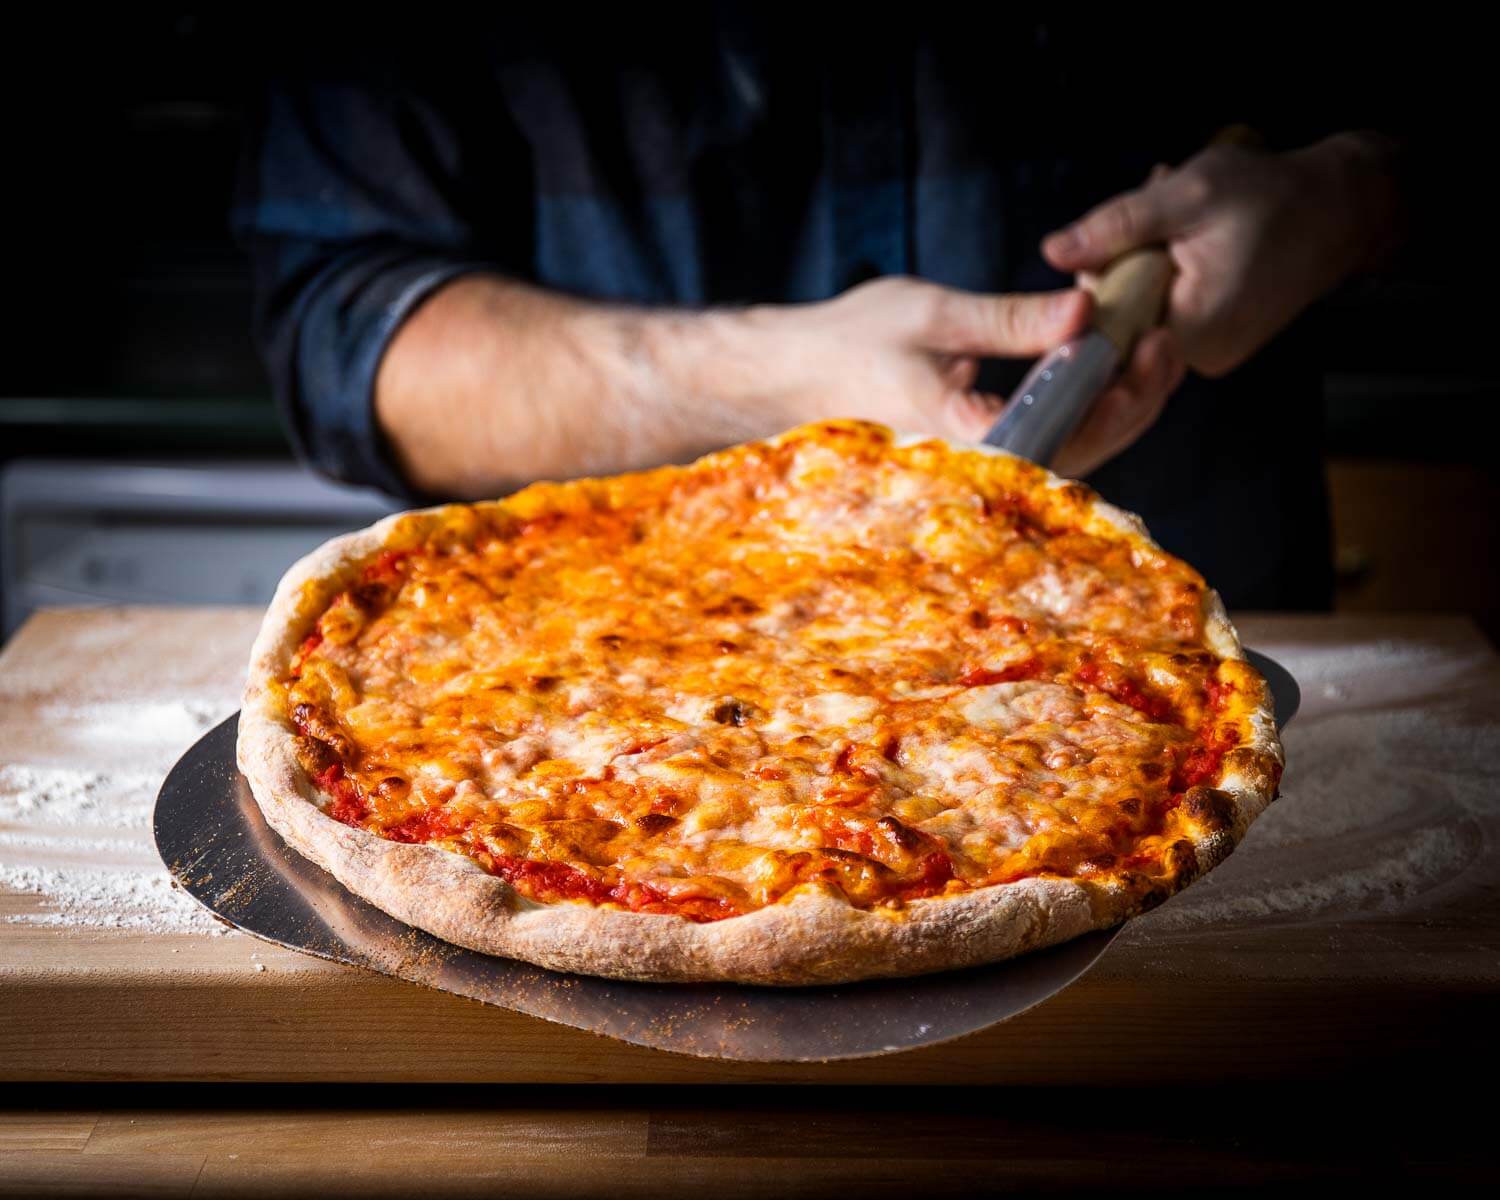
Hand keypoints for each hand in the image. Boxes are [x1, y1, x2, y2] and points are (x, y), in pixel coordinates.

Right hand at [726, 276, 1183, 477]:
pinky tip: (1105, 365)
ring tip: (1149, 348)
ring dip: (1116, 403)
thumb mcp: (933, 313)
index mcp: (967, 435)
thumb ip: (1011, 320)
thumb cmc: (849, 342)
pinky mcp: (981, 447)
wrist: (794, 373)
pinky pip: (1048, 437)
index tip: (1149, 343)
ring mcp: (980, 459)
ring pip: (1071, 447)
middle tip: (1166, 342)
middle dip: (1135, 399)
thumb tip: (1085, 315)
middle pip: (1083, 449)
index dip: (1122, 393)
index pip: (1067, 429)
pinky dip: (1083, 403)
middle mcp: (978, 462)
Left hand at [1042, 133, 1402, 376]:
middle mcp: (1198, 357)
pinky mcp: (1211, 339)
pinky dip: (1164, 273)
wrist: (1342, 208)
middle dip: (1122, 267)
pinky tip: (1185, 240)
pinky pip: (1163, 309)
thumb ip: (1117, 227)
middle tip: (1154, 216)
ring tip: (1176, 222)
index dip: (1095, 287)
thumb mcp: (1188, 196)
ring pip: (1139, 312)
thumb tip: (1053, 251)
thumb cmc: (1276, 196)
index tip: (1110, 249)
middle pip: (1119, 322)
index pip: (1105, 331)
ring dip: (1144, 265)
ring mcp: (1206, 352)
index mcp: (1192, 332)